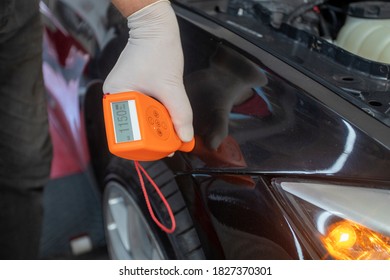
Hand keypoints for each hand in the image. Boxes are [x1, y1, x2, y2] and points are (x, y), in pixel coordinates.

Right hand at [103, 0, 192, 141]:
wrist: (156, 29)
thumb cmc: (156, 50)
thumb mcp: (171, 87)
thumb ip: (180, 114)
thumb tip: (185, 137)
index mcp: (115, 97)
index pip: (126, 132)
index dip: (146, 144)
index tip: (164, 148)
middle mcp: (115, 98)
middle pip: (134, 129)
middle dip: (154, 136)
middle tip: (171, 141)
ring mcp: (123, 95)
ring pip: (140, 121)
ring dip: (157, 125)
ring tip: (172, 129)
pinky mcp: (133, 91)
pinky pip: (144, 110)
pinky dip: (156, 115)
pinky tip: (167, 117)